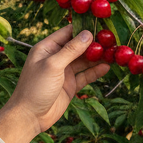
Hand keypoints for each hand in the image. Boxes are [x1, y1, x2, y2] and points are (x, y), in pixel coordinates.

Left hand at [0, 27, 110, 142]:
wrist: (29, 116)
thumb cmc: (35, 87)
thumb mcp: (53, 65)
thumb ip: (71, 50)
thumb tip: (88, 34)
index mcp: (47, 48)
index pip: (67, 33)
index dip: (83, 29)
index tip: (100, 26)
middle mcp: (56, 58)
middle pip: (78, 46)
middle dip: (94, 44)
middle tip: (112, 40)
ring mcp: (64, 72)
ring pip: (84, 61)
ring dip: (97, 57)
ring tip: (113, 53)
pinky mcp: (70, 85)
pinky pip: (85, 75)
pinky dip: (95, 71)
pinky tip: (106, 67)